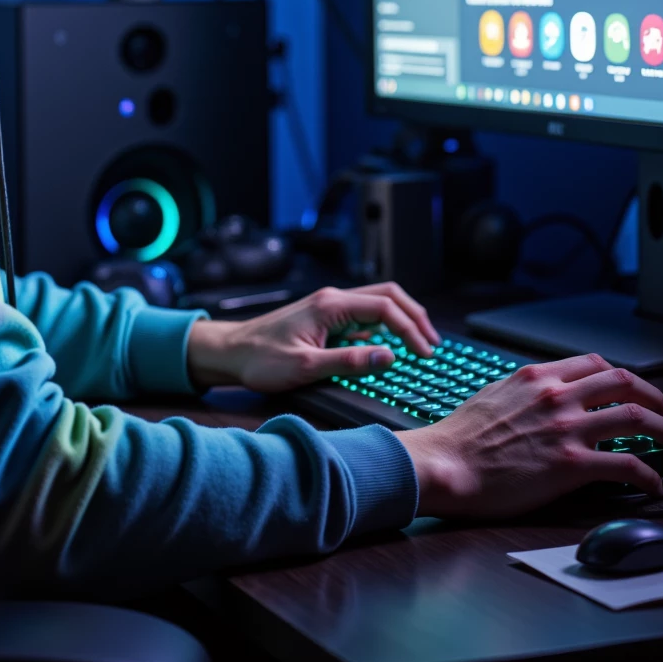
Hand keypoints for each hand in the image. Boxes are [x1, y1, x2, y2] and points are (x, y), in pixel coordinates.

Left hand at [186, 283, 438, 392]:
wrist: (230, 352)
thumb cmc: (261, 358)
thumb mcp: (306, 367)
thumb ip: (350, 361)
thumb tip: (389, 357)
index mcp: (331, 305)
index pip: (385, 307)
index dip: (410, 329)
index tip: (424, 354)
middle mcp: (333, 299)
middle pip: (388, 295)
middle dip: (414, 316)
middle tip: (432, 344)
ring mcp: (330, 307)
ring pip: (377, 302)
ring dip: (401, 319)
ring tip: (420, 344)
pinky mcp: (326, 319)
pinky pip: (363, 316)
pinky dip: (384, 327)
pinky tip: (390, 349)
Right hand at [395, 353, 662, 515]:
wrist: (444, 464)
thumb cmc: (460, 438)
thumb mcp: (493, 396)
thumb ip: (525, 392)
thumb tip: (544, 399)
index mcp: (537, 377)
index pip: (596, 364)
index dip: (624, 378)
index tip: (634, 394)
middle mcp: (556, 395)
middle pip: (627, 382)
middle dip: (657, 399)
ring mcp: (566, 427)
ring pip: (638, 417)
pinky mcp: (571, 464)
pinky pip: (628, 464)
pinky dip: (650, 475)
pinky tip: (654, 485)